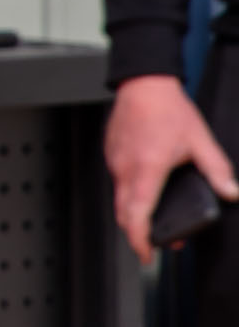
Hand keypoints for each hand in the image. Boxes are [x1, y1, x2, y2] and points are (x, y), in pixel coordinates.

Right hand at [108, 73, 237, 259]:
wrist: (143, 83)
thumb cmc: (168, 109)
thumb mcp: (201, 141)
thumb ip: (217, 171)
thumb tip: (232, 193)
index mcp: (147, 168)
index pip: (137, 215)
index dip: (140, 240)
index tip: (147, 255)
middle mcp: (126, 167)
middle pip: (123, 213)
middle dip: (138, 233)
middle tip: (156, 243)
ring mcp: (115, 160)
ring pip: (119, 197)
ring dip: (133, 213)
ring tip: (155, 217)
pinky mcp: (111, 154)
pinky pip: (118, 181)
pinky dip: (129, 193)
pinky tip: (147, 188)